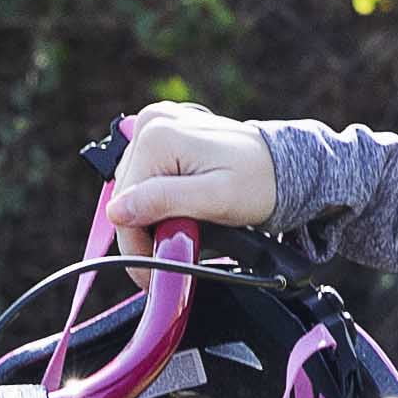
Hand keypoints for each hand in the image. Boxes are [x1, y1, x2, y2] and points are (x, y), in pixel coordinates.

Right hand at [106, 100, 276, 248]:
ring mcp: (155, 125)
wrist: (280, 167)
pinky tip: (180, 208)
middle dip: (145, 232)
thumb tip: (117, 211)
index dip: (136, 246)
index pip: (123, 205)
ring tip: (184, 228)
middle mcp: (151, 124)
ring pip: (133, 191)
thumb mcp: (215, 199)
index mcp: (157, 137)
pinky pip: (144, 177)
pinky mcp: (162, 133)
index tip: (153, 274)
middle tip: (174, 253)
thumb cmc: (258, 183)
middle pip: (125, 197)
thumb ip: (164, 202)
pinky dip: (156, 200)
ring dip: (151, 218)